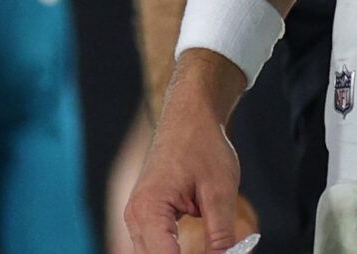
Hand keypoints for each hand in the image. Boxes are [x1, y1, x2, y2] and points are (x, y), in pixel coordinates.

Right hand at [124, 65, 245, 252]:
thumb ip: (221, 236)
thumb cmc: (203, 145)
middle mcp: (135, 216)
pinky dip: (177, 253)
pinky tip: (203, 249)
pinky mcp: (146, 217)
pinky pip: (157, 248)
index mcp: (149, 209)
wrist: (189, 116)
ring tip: (215, 248)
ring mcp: (137, 217)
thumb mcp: (220, 192)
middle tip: (221, 251)